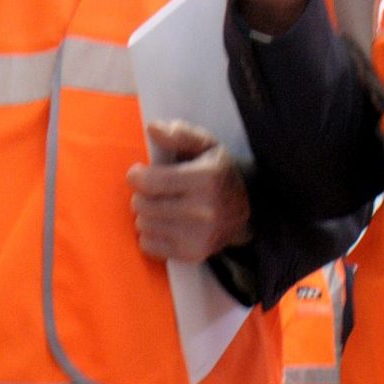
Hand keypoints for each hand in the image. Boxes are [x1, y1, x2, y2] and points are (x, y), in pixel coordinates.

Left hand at [129, 120, 251, 263]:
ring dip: (146, 215)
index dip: (136, 176)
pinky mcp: (193, 254)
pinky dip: (150, 234)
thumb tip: (152, 128)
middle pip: (142, 205)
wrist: (247, 210)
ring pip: (143, 225)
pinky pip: (148, 245)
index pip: (149, 182)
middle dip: (141, 195)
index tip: (140, 173)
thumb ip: (179, 133)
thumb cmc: (217, 172)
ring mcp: (199, 236)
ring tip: (161, 207)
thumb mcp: (205, 144)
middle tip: (154, 191)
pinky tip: (165, 225)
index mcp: (206, 179)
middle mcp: (204, 210)